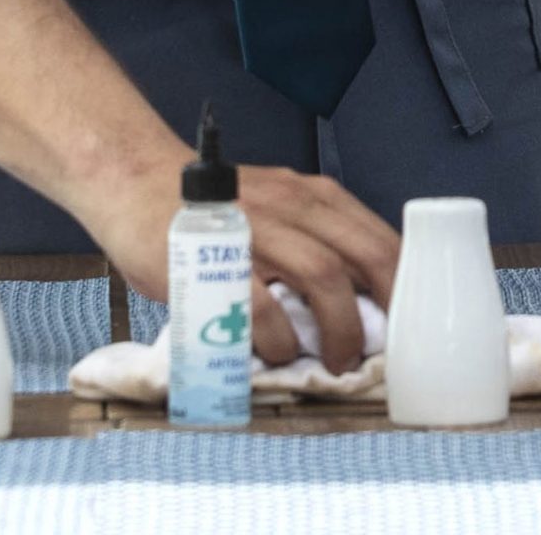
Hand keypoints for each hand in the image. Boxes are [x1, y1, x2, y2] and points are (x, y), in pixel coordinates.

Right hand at [82, 154, 400, 373]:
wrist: (133, 179)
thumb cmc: (207, 208)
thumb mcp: (271, 208)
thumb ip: (306, 241)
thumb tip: (350, 304)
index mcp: (310, 194)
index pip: (377, 235)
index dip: (402, 282)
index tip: (408, 320)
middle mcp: (291, 203)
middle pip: (362, 255)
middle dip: (383, 309)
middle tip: (378, 350)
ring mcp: (256, 227)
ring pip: (323, 276)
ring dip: (338, 328)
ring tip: (336, 360)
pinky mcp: (215, 257)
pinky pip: (263, 304)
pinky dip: (280, 336)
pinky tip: (280, 352)